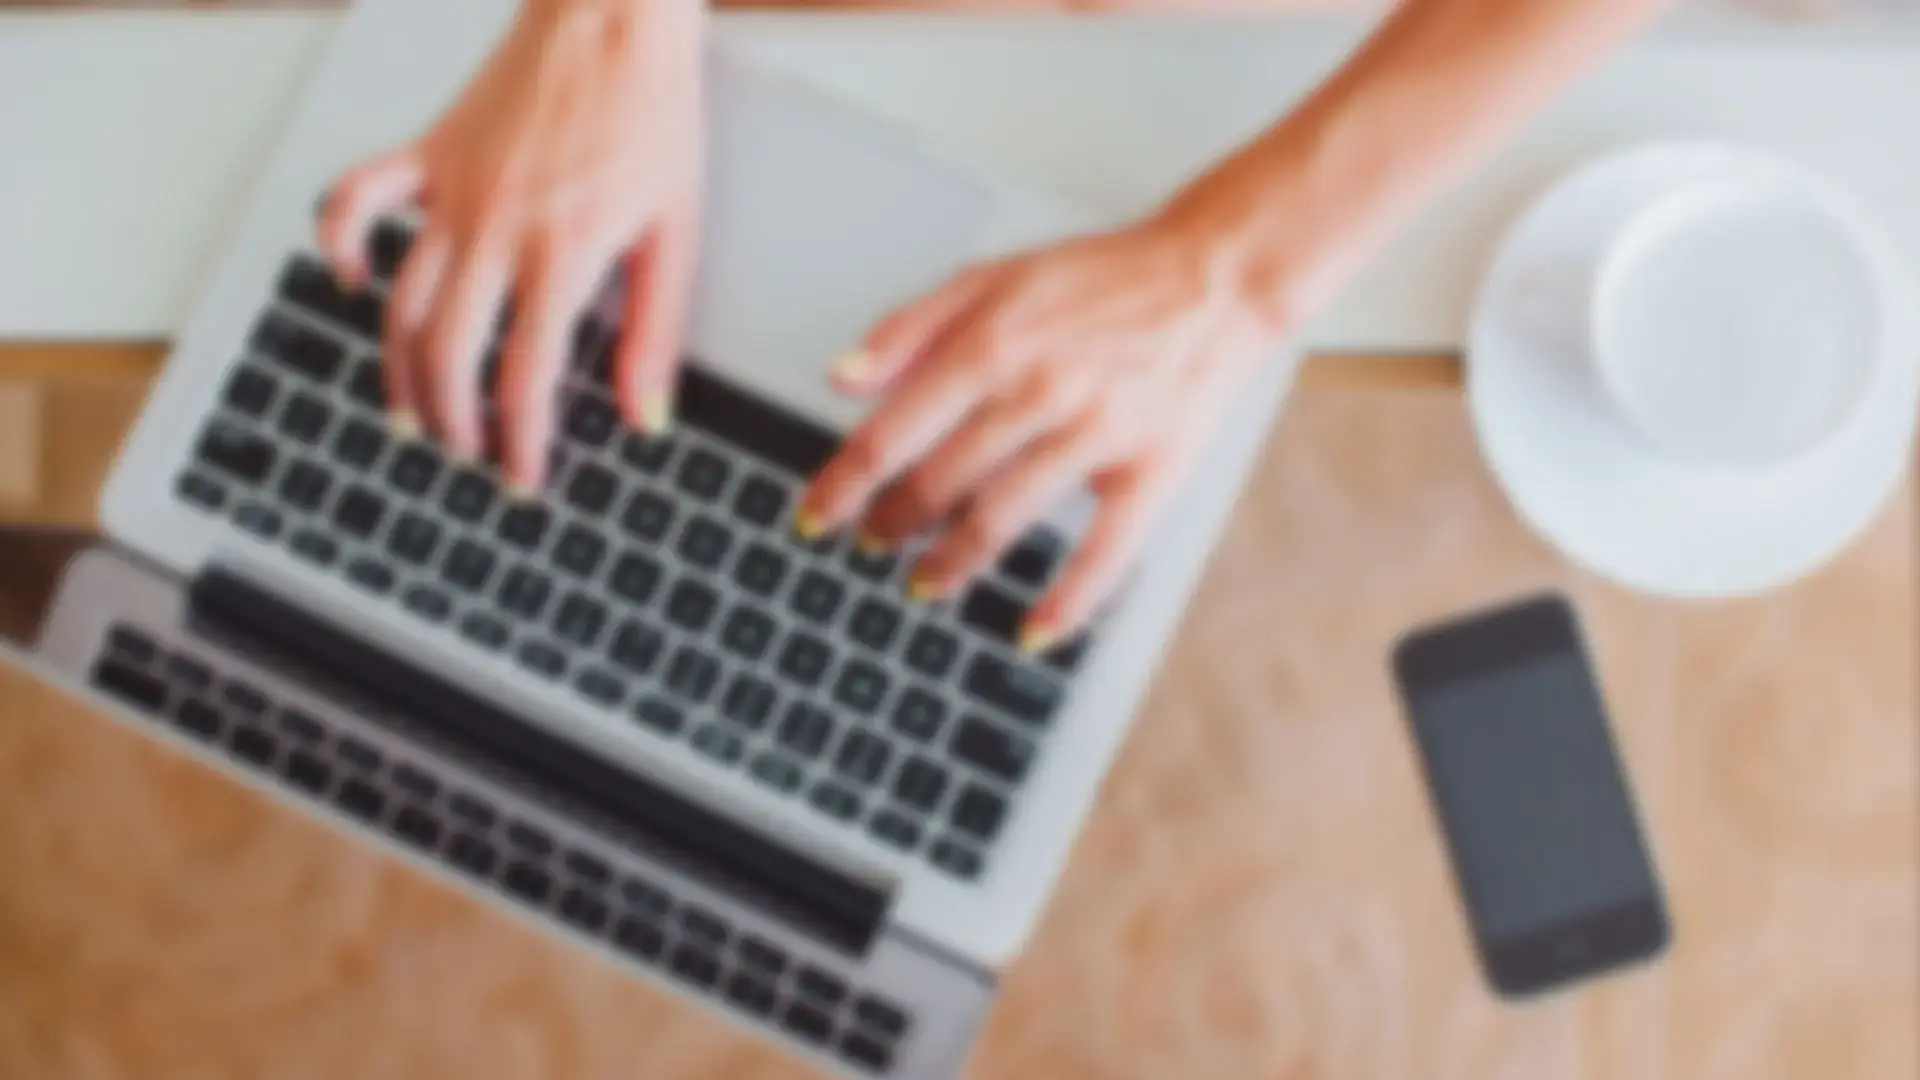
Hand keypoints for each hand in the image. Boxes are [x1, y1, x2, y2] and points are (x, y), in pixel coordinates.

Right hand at [318, 0, 702, 490]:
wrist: (614, 17)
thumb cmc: (652, 111)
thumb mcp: (677, 231)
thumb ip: (655, 330)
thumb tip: (645, 413)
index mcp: (561, 254)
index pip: (526, 378)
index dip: (520, 442)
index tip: (523, 477)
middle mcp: (494, 229)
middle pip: (448, 353)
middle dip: (453, 421)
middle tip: (468, 453)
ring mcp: (450, 190)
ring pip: (399, 300)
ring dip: (398, 369)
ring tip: (413, 414)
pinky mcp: (426, 151)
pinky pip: (354, 200)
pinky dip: (339, 245)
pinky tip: (351, 284)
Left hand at [799, 217, 1282, 650]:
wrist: (1213, 281)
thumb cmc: (1101, 280)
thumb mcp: (995, 276)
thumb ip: (911, 325)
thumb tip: (841, 377)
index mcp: (992, 343)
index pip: (894, 432)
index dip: (844, 484)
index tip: (815, 517)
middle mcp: (1039, 391)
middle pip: (940, 482)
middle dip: (893, 523)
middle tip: (872, 544)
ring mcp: (1097, 434)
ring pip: (1003, 518)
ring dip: (952, 564)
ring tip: (924, 584)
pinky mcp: (1152, 471)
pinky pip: (1104, 551)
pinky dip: (1066, 601)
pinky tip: (1031, 632)